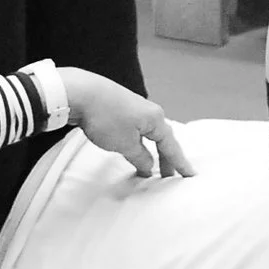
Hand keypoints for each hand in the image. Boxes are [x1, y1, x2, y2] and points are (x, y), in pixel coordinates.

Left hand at [62, 67, 192, 177]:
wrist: (80, 93)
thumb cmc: (105, 116)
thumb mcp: (125, 144)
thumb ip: (140, 157)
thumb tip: (148, 165)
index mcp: (155, 119)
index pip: (171, 145)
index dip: (179, 162)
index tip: (189, 174)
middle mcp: (148, 110)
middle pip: (162, 137)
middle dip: (166, 157)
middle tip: (168, 175)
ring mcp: (133, 107)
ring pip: (148, 132)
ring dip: (151, 149)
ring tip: (150, 164)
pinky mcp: (119, 106)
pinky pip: (135, 127)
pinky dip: (139, 140)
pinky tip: (134, 146)